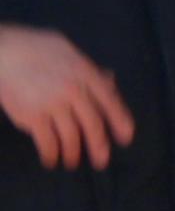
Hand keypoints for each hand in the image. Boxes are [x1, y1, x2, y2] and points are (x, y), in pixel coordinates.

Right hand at [0, 26, 132, 170]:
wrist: (0, 52)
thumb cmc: (32, 48)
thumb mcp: (67, 50)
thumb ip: (88, 68)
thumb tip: (110, 80)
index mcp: (85, 73)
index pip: (110, 101)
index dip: (120, 122)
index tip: (126, 138)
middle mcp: (73, 90)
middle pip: (93, 125)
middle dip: (99, 147)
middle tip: (101, 162)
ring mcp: (53, 104)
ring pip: (71, 137)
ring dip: (72, 154)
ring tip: (71, 162)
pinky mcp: (32, 116)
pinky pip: (47, 142)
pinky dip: (50, 154)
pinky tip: (50, 160)